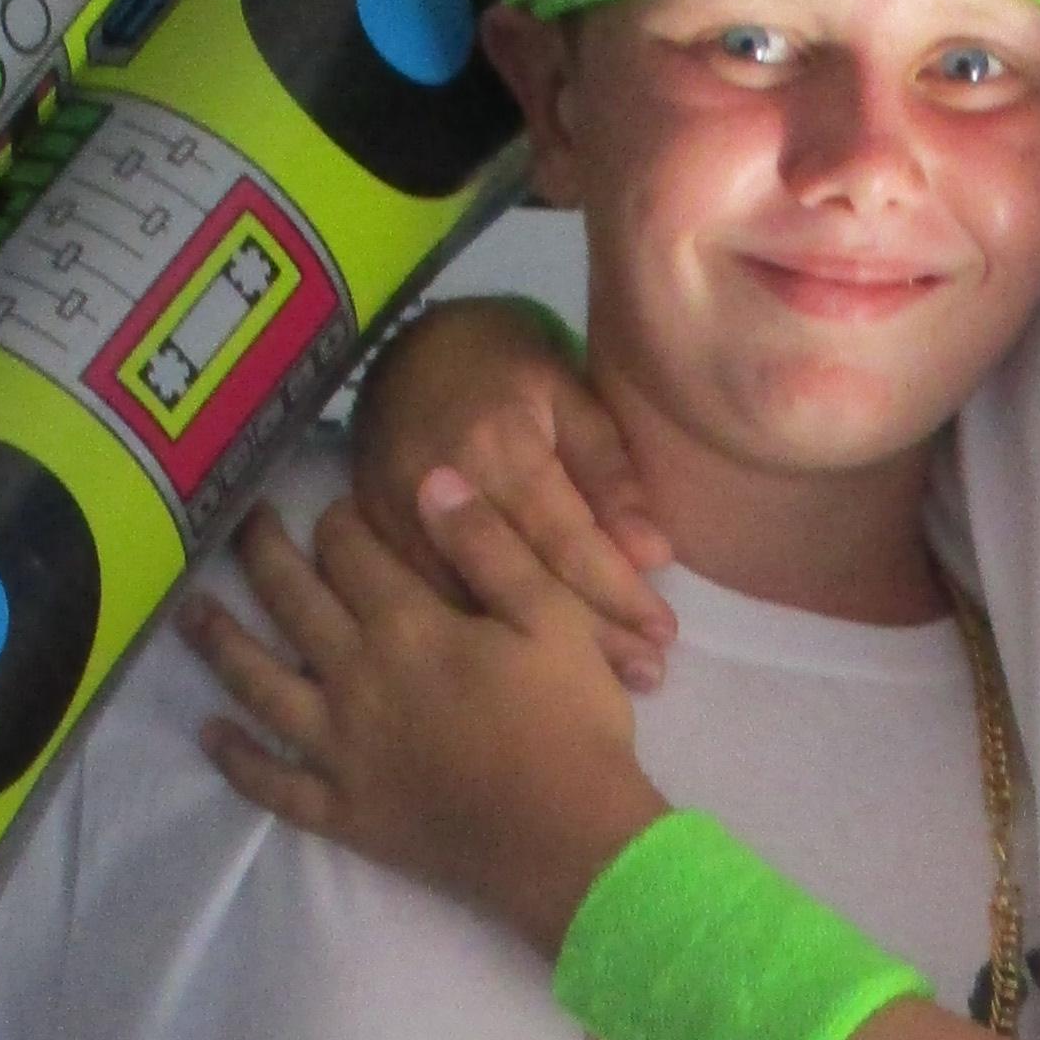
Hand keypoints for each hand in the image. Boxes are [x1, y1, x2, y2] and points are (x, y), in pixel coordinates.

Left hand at [185, 483, 667, 949]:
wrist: (573, 846)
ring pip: (261, 686)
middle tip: (239, 522)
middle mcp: (356, 678)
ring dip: (220, 643)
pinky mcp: (345, 811)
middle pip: (291, 601)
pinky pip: (276, 785)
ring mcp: (341, 749)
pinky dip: (238, 760)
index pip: (348, 550)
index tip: (334, 508)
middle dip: (262, 553)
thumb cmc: (574, 728)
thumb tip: (429, 478)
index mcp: (407, 625)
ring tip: (189, 613)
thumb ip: (488, 545)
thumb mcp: (553, 617)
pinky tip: (211, 734)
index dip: (336, 520)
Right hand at [346, 301, 679, 691]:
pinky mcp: (376, 542)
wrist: (407, 350)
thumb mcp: (568, 394)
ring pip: (477, 606)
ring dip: (543, 653)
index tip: (663, 631)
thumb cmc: (504, 368)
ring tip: (606, 689)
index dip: (616, 590)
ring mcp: (396, 523)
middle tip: (649, 675)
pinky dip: (487, 638)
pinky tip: (530, 667)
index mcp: (494, 445)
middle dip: (592, 638)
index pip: (564, 539)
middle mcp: (438, 490)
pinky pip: (436, 604)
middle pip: (523, 585)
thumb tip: (649, 553)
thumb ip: (608, 471)